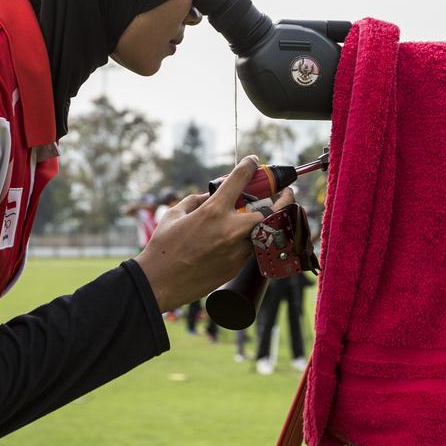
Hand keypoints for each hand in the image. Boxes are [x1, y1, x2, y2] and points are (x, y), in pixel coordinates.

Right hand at [134, 156, 294, 311]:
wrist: (160, 283)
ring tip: (271, 213)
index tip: (254, 161)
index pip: (240, 180)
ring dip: (269, 221)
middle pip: (270, 210)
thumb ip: (196, 200)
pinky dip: (253, 239)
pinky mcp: (236, 267)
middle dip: (283, 199)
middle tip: (285, 193)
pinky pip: (251, 249)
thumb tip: (211, 194)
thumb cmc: (162, 247)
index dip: (250, 166)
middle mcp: (230, 230)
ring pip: (264, 232)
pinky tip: (247, 236)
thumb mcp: (175, 215)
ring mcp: (236, 251)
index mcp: (213, 211)